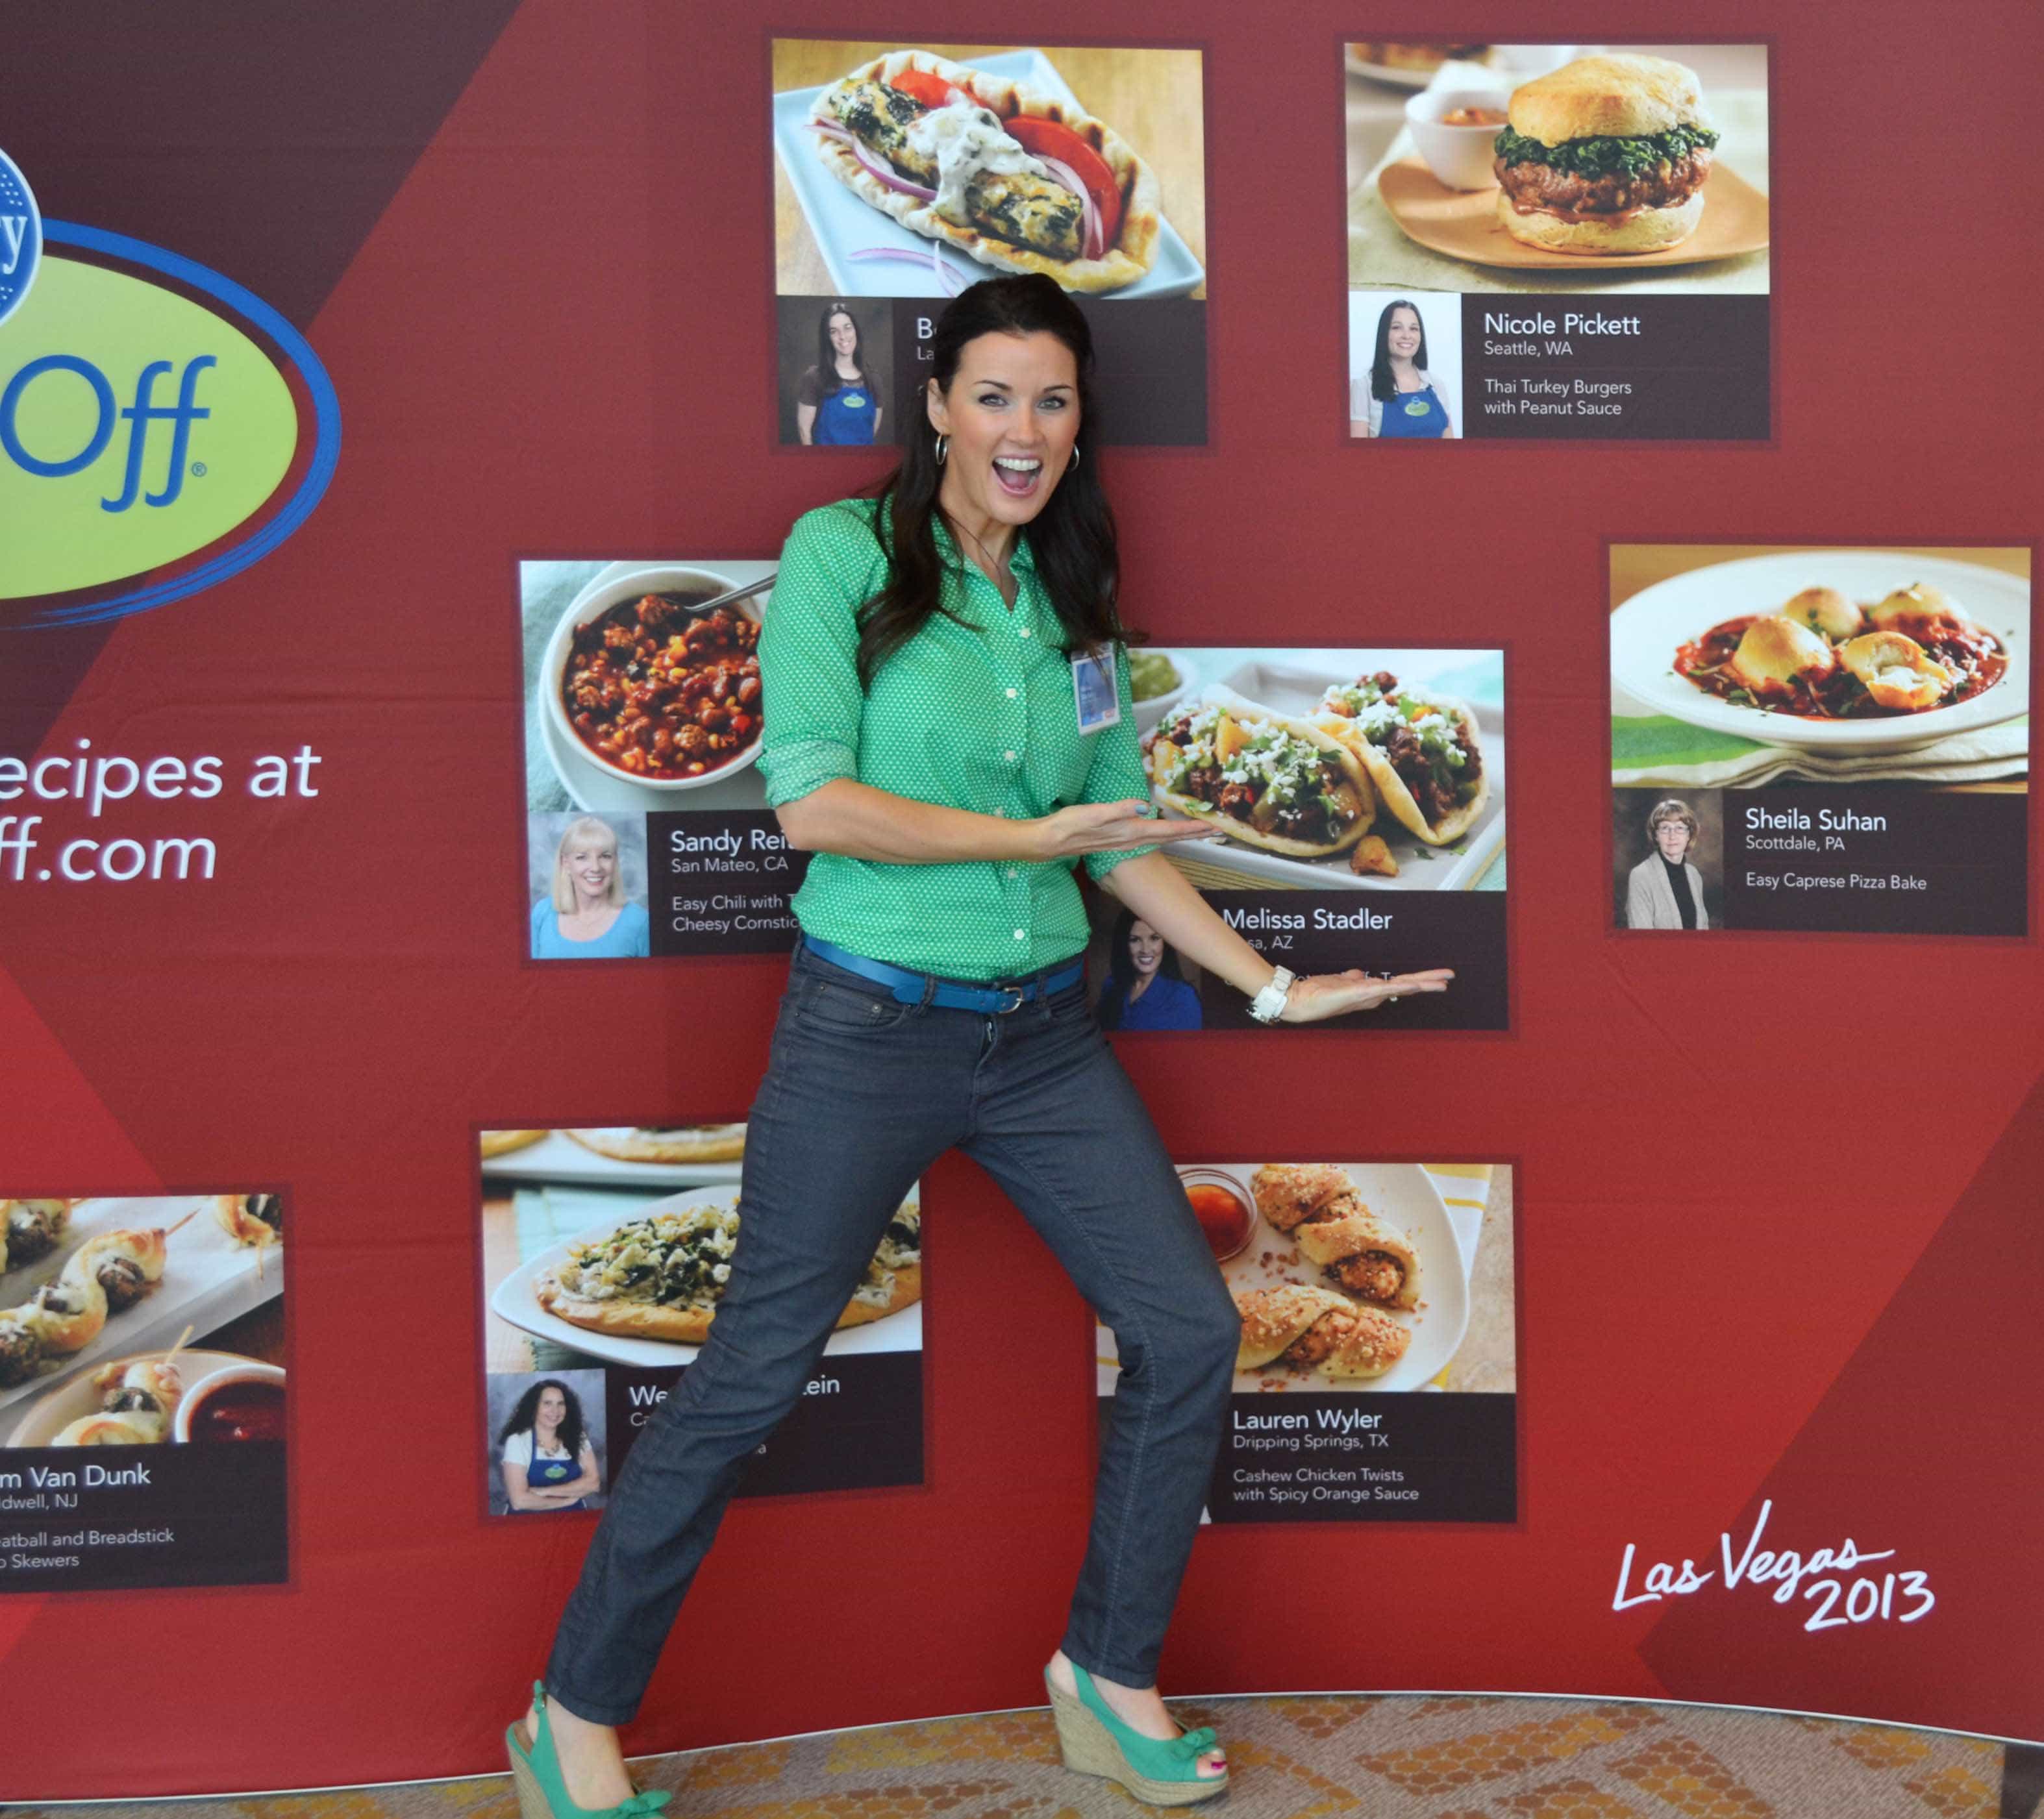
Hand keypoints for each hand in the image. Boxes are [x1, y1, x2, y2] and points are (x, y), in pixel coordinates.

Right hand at [1030, 799, 1217, 860]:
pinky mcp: (1117, 838)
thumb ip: (1118, 810)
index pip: (1168, 831)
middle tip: (1217, 829)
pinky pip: (1148, 836)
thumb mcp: (1093, 814)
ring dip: (1180, 833)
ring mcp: (1125, 841)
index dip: (1191, 829)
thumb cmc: (1069, 826)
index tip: (1213, 826)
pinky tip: (1162, 827)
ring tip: (1198, 829)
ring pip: (1161, 837)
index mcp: (1130, 832)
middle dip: (1193, 832)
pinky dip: (1163, 832)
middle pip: (1169, 836)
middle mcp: (1132, 839)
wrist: (1050, 842)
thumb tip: (1144, 806)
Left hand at [1277, 968, 1453, 1022]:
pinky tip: (1411, 984)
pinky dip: (1396, 987)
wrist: (1296, 1001)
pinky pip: (1380, 989)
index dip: (1417, 981)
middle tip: (1449, 978)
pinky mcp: (1355, 993)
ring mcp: (1364, 994)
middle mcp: (1369, 995)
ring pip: (1398, 987)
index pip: (1398, 984)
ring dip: (1420, 984)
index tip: (1436, 978)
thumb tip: (1360, 973)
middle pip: (1404, 986)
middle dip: (1427, 982)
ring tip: (1440, 982)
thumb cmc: (1315, 995)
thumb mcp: (1338, 982)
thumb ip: (1351, 978)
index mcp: (1368, 992)